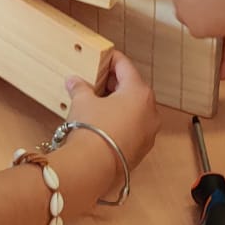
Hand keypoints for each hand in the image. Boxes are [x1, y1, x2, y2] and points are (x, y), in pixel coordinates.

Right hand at [64, 55, 157, 169]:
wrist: (93, 167)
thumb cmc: (91, 129)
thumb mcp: (82, 101)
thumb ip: (80, 87)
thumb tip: (73, 82)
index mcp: (139, 92)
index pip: (126, 66)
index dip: (112, 59)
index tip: (104, 56)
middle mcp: (150, 110)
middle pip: (134, 88)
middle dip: (115, 83)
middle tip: (98, 79)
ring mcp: (149, 132)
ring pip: (136, 109)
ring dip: (120, 103)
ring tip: (99, 102)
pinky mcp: (143, 149)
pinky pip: (134, 127)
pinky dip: (123, 121)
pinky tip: (105, 122)